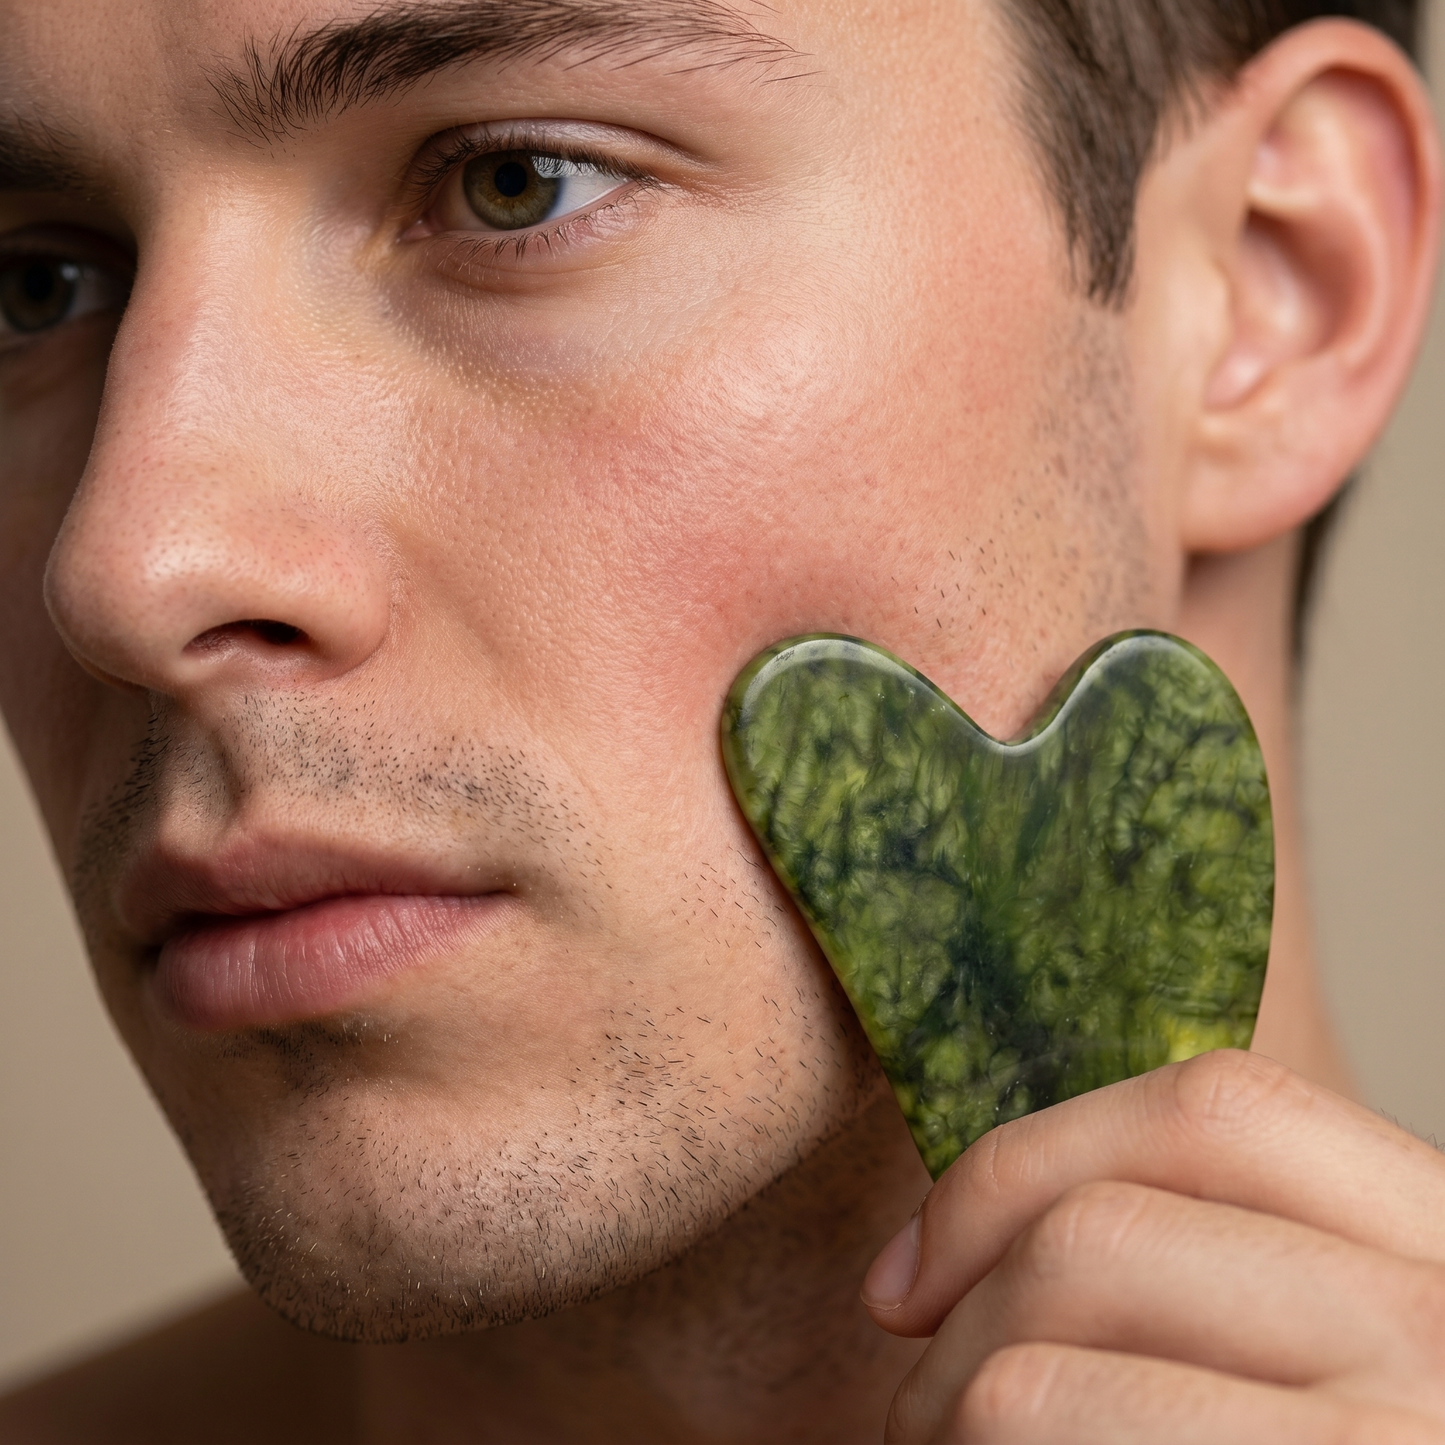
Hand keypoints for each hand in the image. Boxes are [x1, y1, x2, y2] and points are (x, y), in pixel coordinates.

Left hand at [862, 1050, 1444, 1442]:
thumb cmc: (1357, 1442)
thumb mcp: (1348, 1359)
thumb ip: (1227, 1278)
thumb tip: (936, 1268)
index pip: (1216, 1110)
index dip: (1027, 1163)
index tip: (919, 1270)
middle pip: (1095, 1240)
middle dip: (954, 1327)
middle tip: (920, 1417)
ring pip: (1031, 1383)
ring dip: (943, 1428)